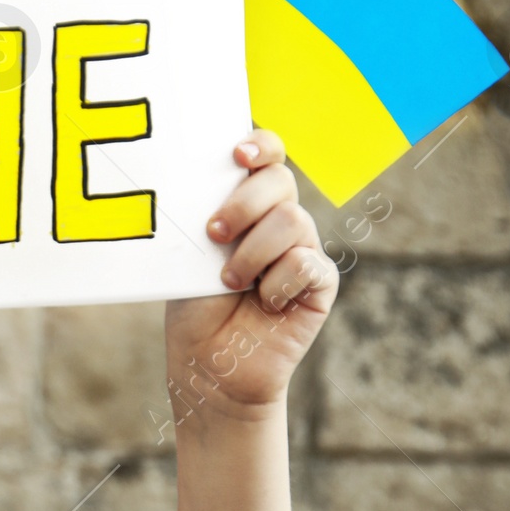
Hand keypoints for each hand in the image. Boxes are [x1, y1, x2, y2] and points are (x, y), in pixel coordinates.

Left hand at [163, 131, 336, 417]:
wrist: (209, 365)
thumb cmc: (194, 305)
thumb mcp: (188, 252)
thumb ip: (204, 214)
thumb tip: (200, 181)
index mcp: (248, 203)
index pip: (268, 156)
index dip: (260, 145)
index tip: (236, 155)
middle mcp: (280, 220)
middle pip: (281, 181)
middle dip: (244, 203)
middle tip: (213, 234)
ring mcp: (303, 249)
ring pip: (292, 221)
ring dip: (252, 252)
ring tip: (228, 281)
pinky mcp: (320, 283)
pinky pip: (305, 264)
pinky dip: (276, 284)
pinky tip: (263, 303)